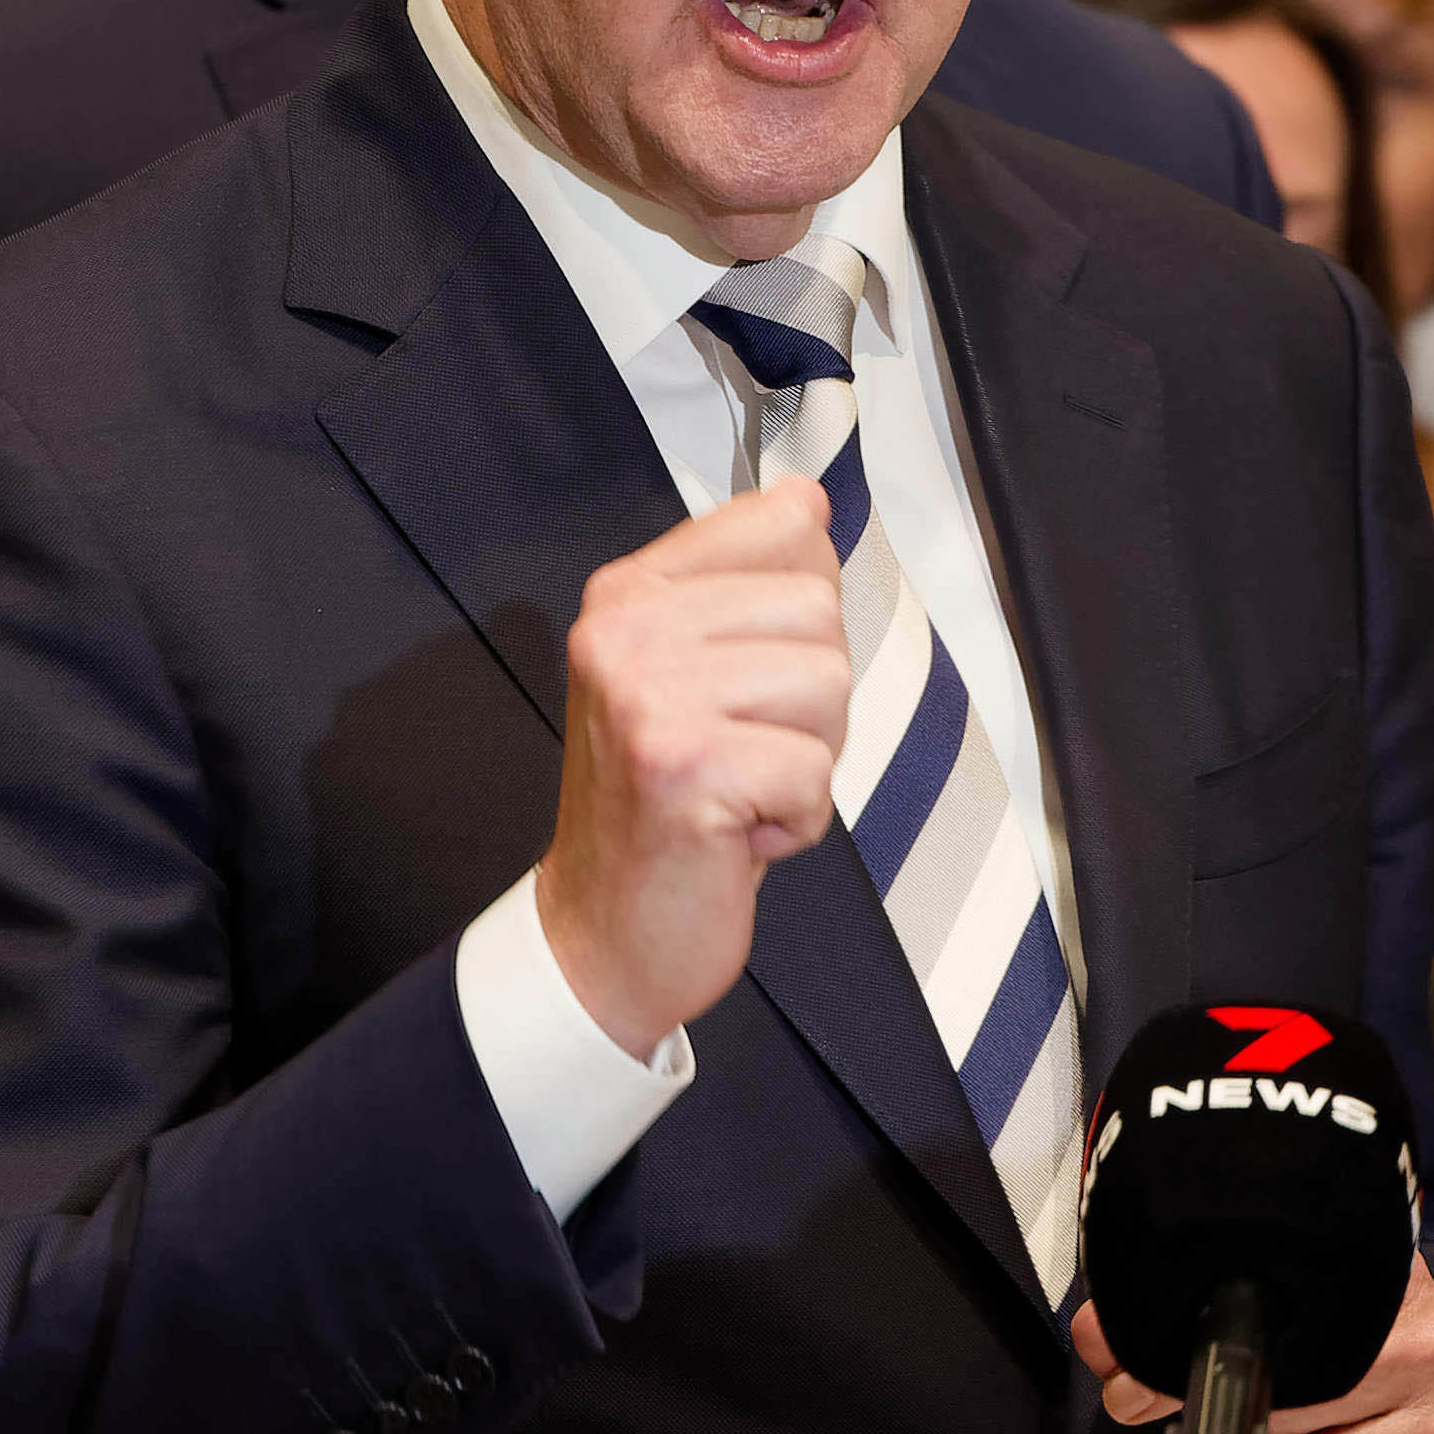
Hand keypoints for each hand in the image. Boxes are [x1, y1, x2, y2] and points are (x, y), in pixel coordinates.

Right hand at [533, 480, 852, 1057]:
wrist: (605, 929)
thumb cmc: (659, 806)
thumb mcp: (689, 672)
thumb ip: (744, 586)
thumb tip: (807, 504)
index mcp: (628, 591)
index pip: (786, 521)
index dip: (803, 608)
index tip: (751, 668)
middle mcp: (626, 629)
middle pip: (819, 609)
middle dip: (812, 697)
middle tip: (743, 747)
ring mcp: (648, 695)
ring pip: (828, 683)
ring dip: (808, 757)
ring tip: (739, 786)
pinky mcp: (683, 766)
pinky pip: (814, 770)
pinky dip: (798, 819)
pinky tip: (737, 831)